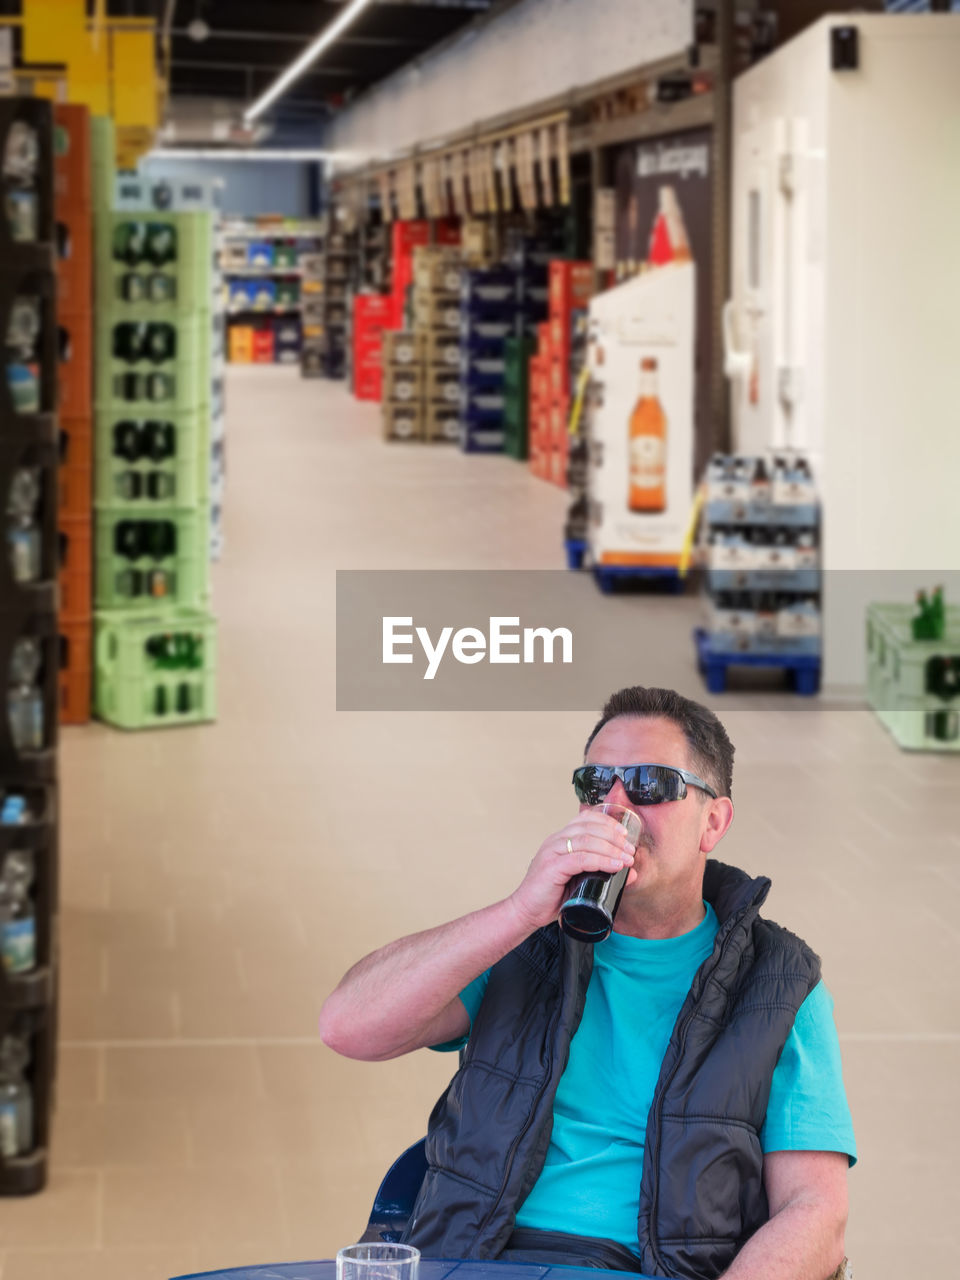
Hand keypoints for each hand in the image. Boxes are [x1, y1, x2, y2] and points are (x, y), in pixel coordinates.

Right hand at [508, 811, 637, 933]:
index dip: (607, 822)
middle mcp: (555, 841)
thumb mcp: (580, 881)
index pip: (584, 819)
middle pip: (588, 827)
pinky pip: (580, 859)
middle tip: (630, 849)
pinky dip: (601, 860)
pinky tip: (614, 865)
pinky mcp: (551, 867)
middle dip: (614, 836)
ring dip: (611, 848)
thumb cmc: (551, 897)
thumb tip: (632, 872)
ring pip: (586, 840)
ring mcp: (552, 852)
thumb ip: (603, 874)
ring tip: (626, 859)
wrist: (526, 912)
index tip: (625, 833)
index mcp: (560, 839)